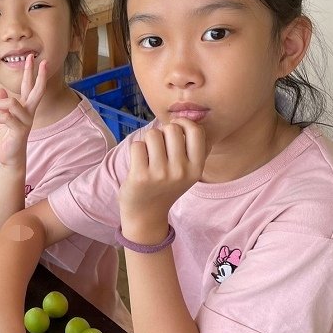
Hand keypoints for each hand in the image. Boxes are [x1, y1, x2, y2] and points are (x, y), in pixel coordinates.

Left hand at [0, 54, 47, 168]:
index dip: (34, 73)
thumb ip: (3, 104)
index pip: (32, 87)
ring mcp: (26, 122)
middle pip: (36, 90)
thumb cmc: (7, 137)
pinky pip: (5, 117)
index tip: (36, 59)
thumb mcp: (2, 117)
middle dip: (33, 73)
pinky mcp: (20, 131)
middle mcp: (30, 113)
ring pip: (12, 103)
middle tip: (31, 57)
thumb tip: (0, 90)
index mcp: (26, 108)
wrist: (9, 157)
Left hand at [119, 119, 207, 239]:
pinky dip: (136, 150)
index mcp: (196, 168)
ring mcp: (161, 174)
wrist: (146, 215)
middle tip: (159, 147)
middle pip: (172, 128)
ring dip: (148, 141)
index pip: (196, 131)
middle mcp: (181, 171)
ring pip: (153, 134)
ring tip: (149, 156)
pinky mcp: (141, 176)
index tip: (175, 129)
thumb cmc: (166, 186)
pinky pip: (137, 146)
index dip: (183, 123)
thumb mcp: (187, 172)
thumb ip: (191, 148)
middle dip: (162, 132)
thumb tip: (188, 117)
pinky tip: (139, 163)